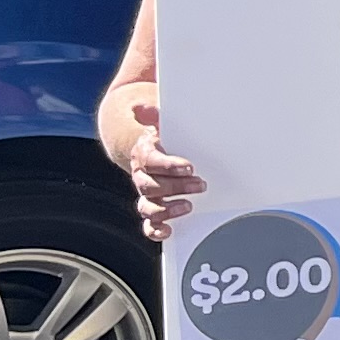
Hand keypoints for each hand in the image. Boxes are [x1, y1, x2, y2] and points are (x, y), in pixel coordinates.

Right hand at [108, 94, 202, 241]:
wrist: (162, 153)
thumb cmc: (168, 140)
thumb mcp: (166, 125)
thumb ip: (156, 116)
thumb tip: (139, 108)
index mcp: (144, 155)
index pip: (151, 160)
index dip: (169, 165)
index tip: (189, 167)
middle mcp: (142, 177)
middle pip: (150, 186)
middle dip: (175, 187)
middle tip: (200, 185)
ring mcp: (147, 196)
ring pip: (147, 207)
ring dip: (166, 209)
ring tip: (188, 206)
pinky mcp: (154, 211)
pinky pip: (148, 225)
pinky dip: (155, 230)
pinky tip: (168, 231)